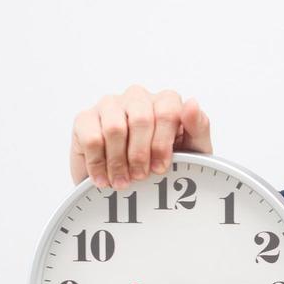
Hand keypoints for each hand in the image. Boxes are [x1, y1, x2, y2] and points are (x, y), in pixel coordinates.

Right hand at [69, 85, 213, 188]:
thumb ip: (198, 127)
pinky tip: (104, 178)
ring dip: (119, 161)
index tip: (161, 167)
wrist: (136, 186)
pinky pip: (91, 138)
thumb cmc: (168, 164)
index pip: (166, 111)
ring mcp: (110, 105)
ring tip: (123, 181)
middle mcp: (138, 98)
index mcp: (165, 101)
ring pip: (114, 128)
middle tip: (141, 176)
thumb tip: (192, 103)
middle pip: (140, 119)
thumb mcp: (193, 151)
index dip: (162, 143)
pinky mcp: (85, 119)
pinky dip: (98, 164)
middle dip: (141, 154)